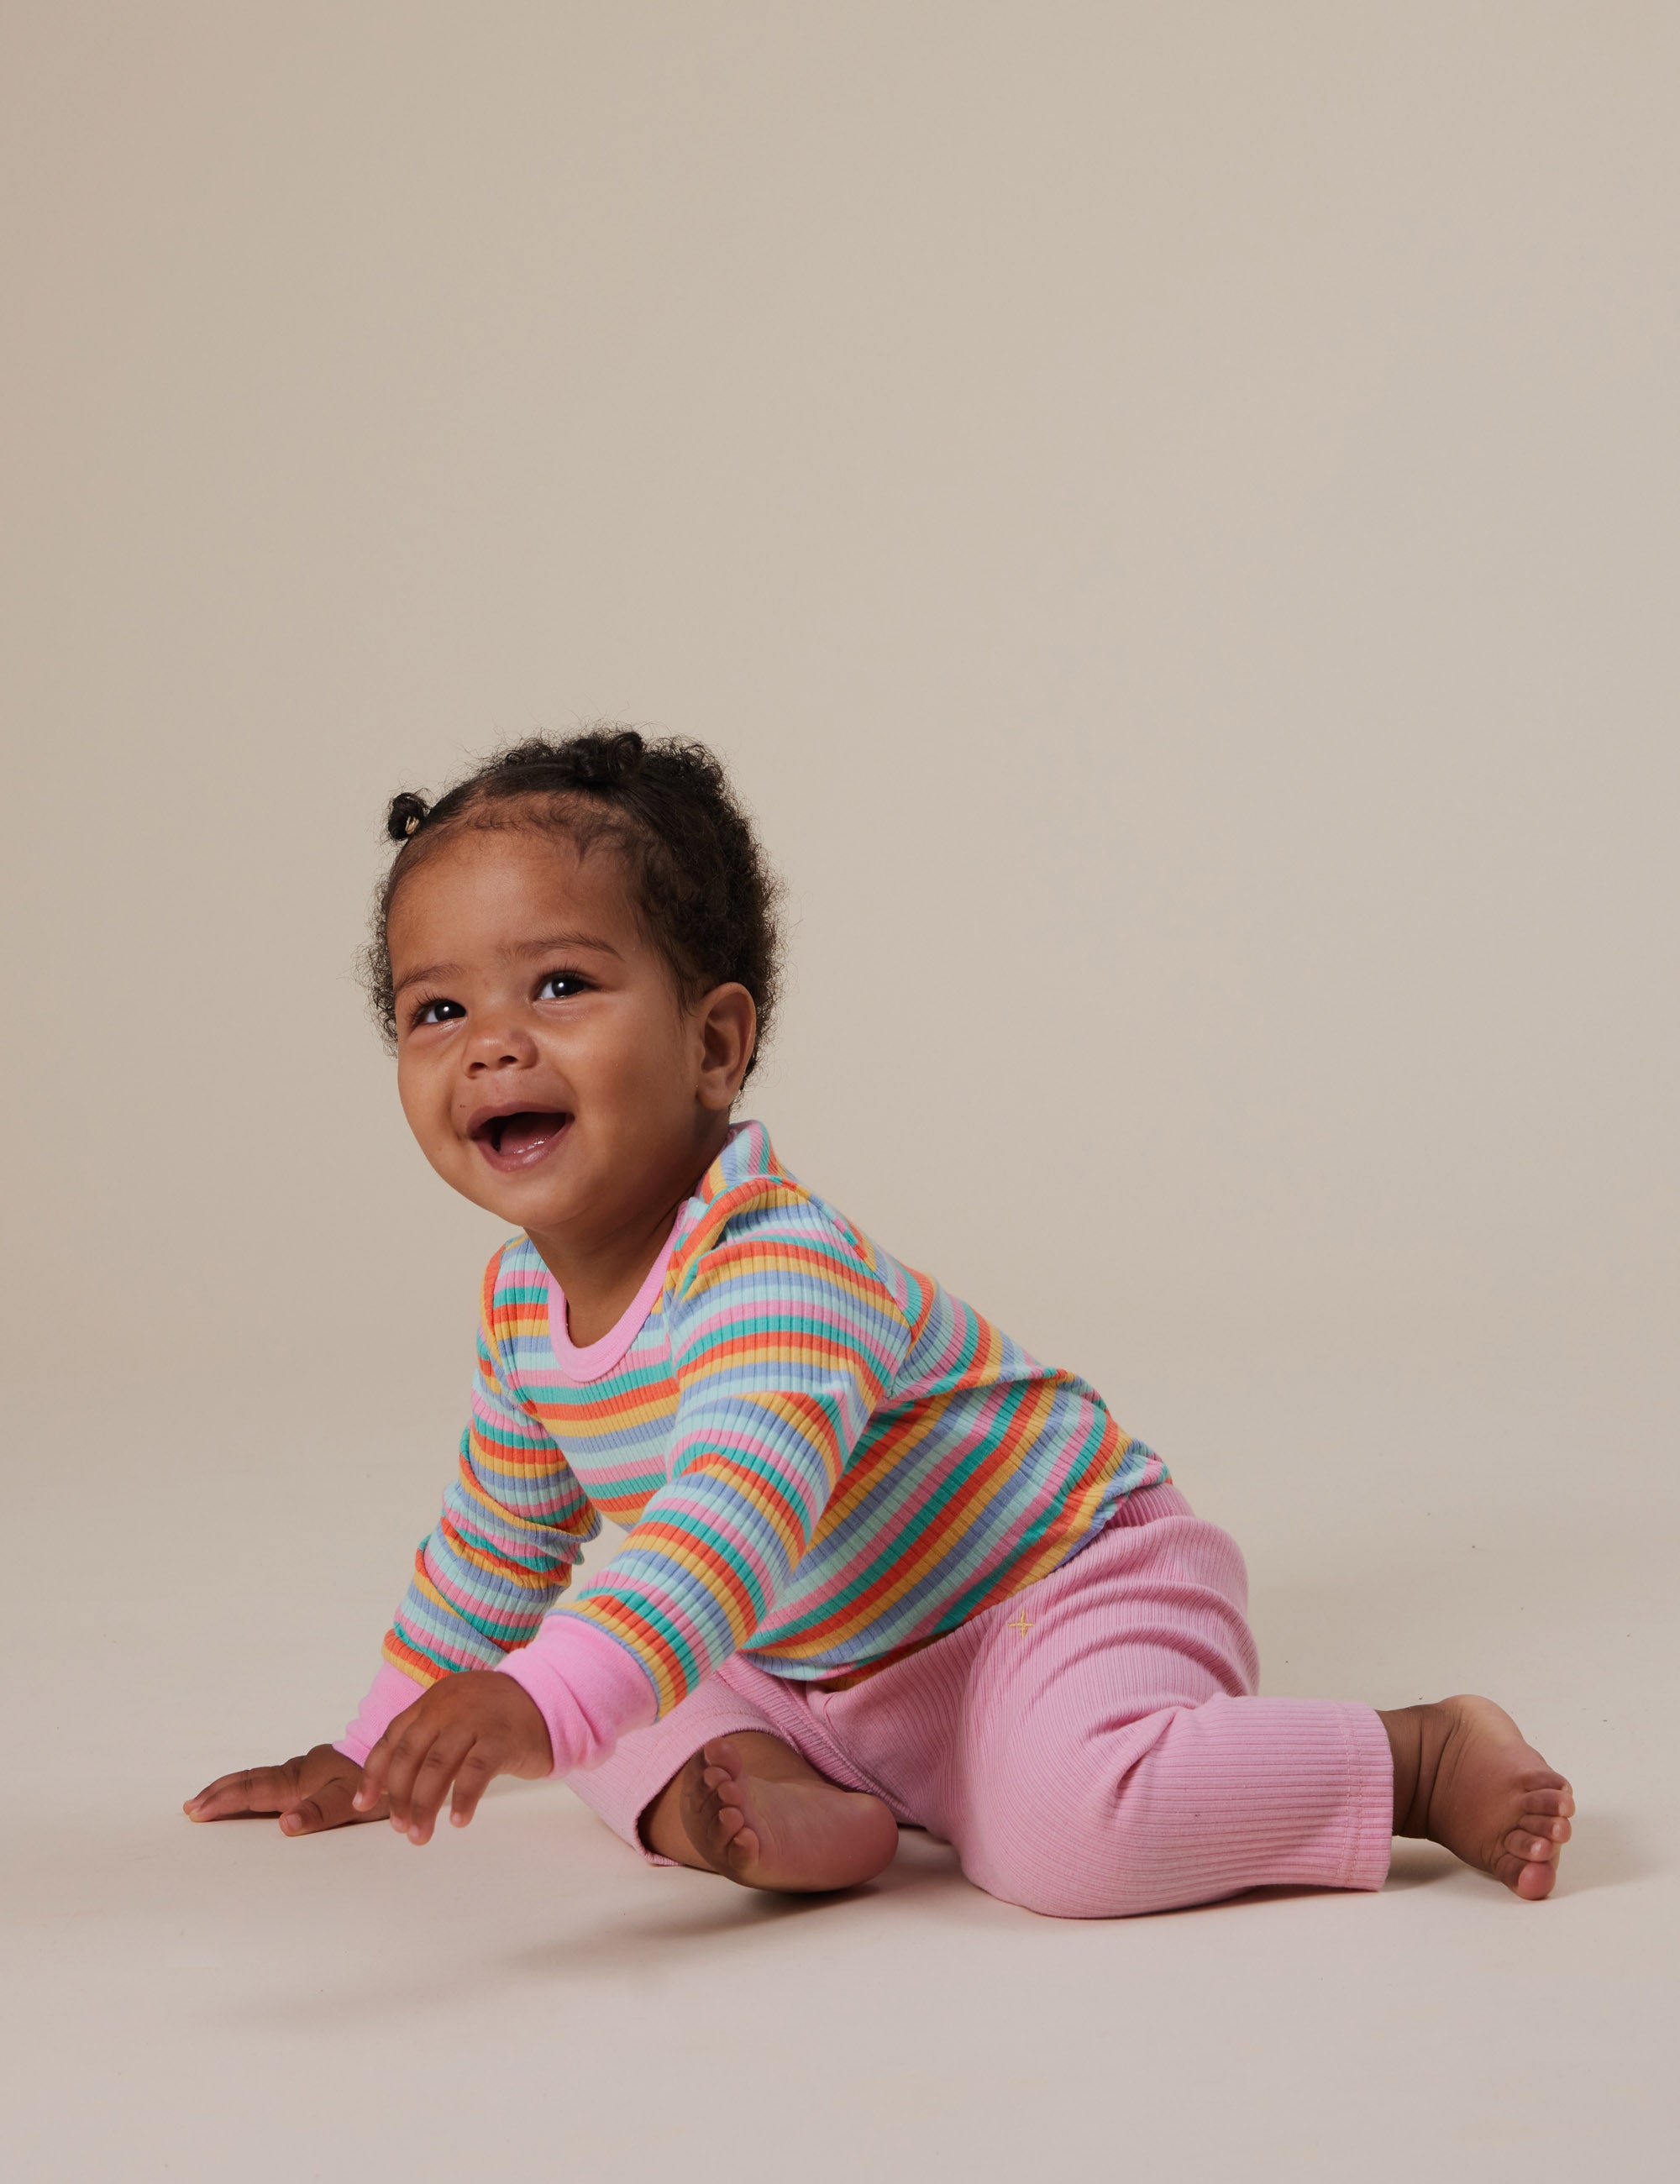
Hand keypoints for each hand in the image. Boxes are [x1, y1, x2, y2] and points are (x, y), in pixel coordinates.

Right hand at [183, 1743, 387, 1835]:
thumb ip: (319, 1812)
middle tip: (191, 1806)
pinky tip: (254, 1796)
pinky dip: (254, 1788)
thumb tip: (284, 1825)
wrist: (406, 1756)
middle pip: (250, 1781)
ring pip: (261, 1779)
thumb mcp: (352, 1801)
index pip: (252, 1791)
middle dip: (219, 1793)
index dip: (223, 1801)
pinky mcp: (317, 1773)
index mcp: (299, 1780)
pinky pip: (275, 1781)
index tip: (196, 1811)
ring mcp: (306, 1771)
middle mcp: (298, 1772)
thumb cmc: (379, 1783)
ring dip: (233, 1790)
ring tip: (211, 1800)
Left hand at [354, 1670, 552, 1844]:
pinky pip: (475, 1772)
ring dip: (424, 1806)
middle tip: (400, 1828)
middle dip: (399, 1796)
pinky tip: (457, 1821)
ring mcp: (475, 1720)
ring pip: (437, 1767)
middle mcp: (448, 1707)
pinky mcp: (502, 1738)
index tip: (363, 1804)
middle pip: (410, 1755)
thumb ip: (427, 1741)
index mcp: (432, 1702)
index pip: (392, 1738)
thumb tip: (388, 1787)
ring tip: (420, 1835)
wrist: (551, 1699)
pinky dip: (462, 1799)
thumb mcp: (457, 1717)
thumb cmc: (498, 1718)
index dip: (374, 1773)